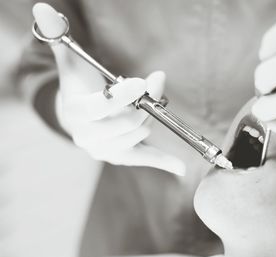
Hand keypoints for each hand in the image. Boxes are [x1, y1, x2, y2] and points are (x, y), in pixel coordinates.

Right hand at [33, 3, 184, 174]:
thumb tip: (43, 8)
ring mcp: (104, 150)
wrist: (78, 116)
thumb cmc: (79, 87)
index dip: (122, 96)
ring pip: (137, 134)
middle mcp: (88, 137)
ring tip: (149, 101)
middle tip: (155, 83)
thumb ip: (58, 37)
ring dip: (150, 115)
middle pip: (124, 122)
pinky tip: (179, 168)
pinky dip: (162, 162)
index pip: (100, 109)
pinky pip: (142, 159)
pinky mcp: (120, 156)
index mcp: (76, 114)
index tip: (144, 80)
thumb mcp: (70, 62)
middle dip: (145, 102)